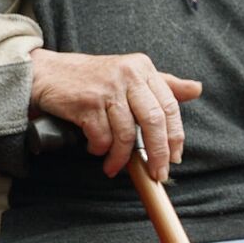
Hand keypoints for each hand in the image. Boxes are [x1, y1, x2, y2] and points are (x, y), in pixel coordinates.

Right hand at [27, 48, 200, 179]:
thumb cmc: (92, 79)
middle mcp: (128, 74)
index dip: (175, 136)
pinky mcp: (87, 102)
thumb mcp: (131, 75)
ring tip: (114, 166)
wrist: (47, 73)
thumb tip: (196, 89)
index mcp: (142, 68)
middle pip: (154, 121)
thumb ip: (164, 84)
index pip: (169, 106)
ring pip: (126, 134)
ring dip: (121, 158)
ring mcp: (108, 88)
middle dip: (157, 153)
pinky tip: (95, 148)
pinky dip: (100, 149)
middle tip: (156, 173)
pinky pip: (102, 137)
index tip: (174, 158)